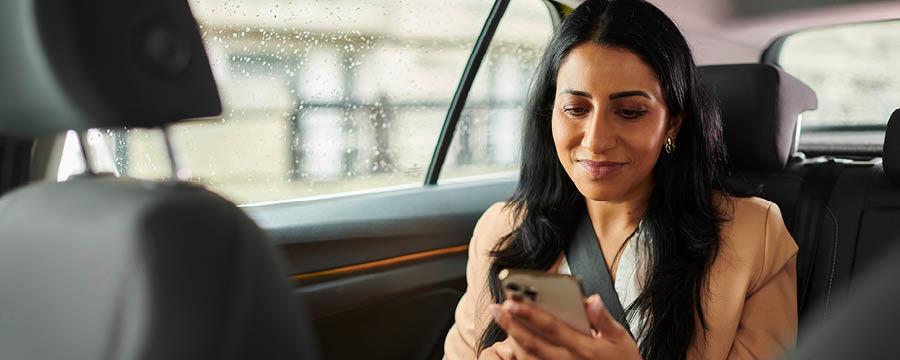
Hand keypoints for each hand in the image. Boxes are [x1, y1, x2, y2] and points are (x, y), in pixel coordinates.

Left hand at [489, 294, 641, 359]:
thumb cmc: (622, 359)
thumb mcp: (620, 337)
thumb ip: (603, 318)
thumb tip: (592, 299)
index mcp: (584, 347)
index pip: (551, 327)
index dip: (530, 314)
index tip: (512, 300)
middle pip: (533, 342)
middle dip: (511, 324)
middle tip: (496, 307)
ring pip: (529, 356)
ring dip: (512, 337)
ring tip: (500, 318)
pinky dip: (519, 352)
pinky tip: (511, 337)